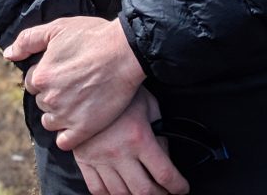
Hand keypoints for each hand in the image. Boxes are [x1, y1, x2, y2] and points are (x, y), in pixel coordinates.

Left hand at [3, 16, 144, 149]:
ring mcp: (66, 116)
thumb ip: (28, 40)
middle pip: (41, 101)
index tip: (65, 68)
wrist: (126, 52)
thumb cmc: (93, 36)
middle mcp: (49, 99)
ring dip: (59, 113)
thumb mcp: (58, 28)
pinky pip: (64, 141)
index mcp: (40, 76)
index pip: (32, 82)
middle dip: (53, 92)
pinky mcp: (83, 130)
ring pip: (50, 121)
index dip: (48, 73)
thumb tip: (8, 54)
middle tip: (75, 80)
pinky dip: (69, 133)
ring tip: (79, 98)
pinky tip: (80, 118)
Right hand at [74, 87, 189, 194]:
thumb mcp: (149, 104)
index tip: (182, 188)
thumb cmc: (121, 90)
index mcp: (139, 137)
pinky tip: (120, 191)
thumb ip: (159, 131)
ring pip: (121, 194)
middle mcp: (119, 152)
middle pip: (144, 191)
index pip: (164, 173)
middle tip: (166, 193)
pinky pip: (97, 189)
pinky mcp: (85, 161)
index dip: (178, 186)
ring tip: (145, 192)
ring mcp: (99, 159)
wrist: (87, 82)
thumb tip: (164, 154)